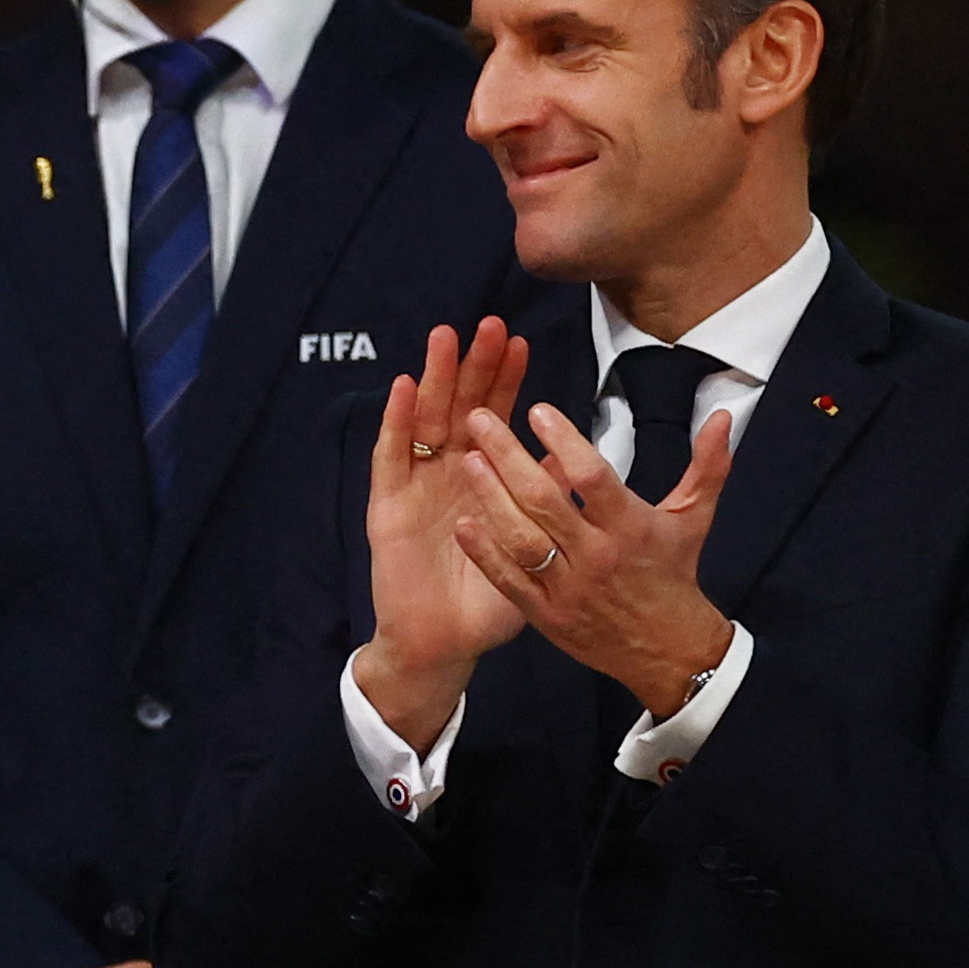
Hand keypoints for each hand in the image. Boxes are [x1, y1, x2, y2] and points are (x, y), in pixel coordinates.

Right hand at [353, 316, 536, 750]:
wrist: (445, 642)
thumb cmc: (490, 596)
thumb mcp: (533, 544)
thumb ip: (551, 500)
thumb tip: (580, 457)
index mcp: (480, 478)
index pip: (493, 417)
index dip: (504, 381)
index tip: (520, 343)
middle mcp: (445, 474)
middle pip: (458, 407)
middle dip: (472, 366)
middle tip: (487, 325)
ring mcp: (415, 487)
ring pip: (424, 420)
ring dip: (433, 378)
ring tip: (445, 338)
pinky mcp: (388, 506)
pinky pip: (391, 457)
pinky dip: (395, 422)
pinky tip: (403, 388)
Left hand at [453, 396, 736, 719]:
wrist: (668, 648)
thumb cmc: (674, 574)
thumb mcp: (694, 518)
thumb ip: (707, 465)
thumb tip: (724, 416)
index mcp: (632, 527)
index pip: (592, 477)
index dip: (563, 442)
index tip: (536, 411)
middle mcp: (598, 555)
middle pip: (545, 501)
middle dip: (507, 456)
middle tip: (478, 419)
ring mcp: (568, 587)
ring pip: (521, 538)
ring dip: (489, 498)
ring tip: (465, 460)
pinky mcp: (546, 613)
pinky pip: (509, 580)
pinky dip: (484, 552)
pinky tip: (461, 522)